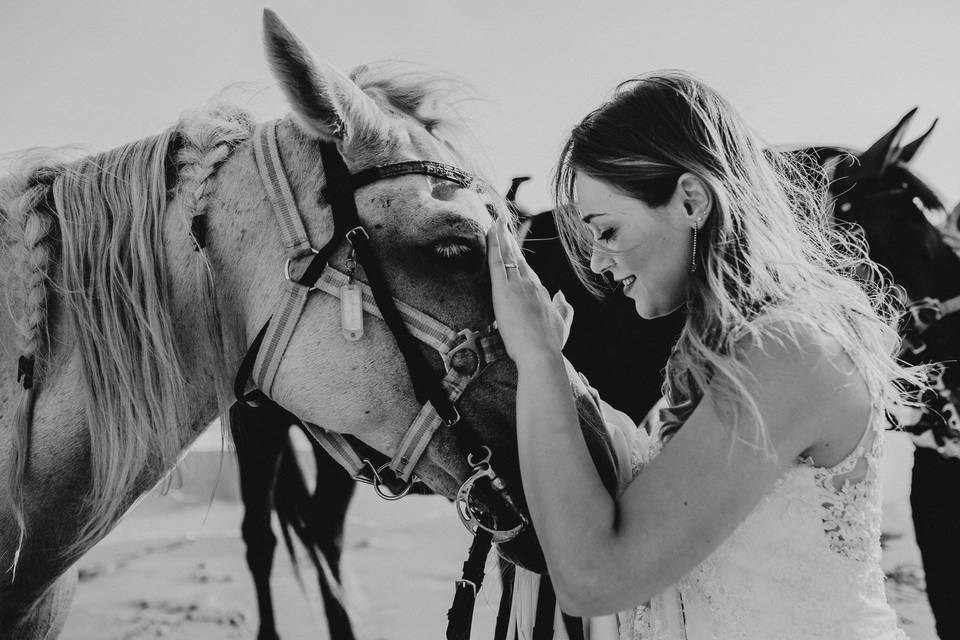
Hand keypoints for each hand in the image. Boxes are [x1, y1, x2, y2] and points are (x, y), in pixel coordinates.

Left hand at [487, 220, 569, 366]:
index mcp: (543, 293)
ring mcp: (518, 285)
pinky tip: (490, 231)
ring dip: (502, 237)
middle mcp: (531, 284)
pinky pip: (497, 262)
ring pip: (508, 255)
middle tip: (502, 224)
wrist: (541, 354)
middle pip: (518, 258)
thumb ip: (564, 308)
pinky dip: (494, 244)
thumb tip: (561, 294)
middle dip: (510, 241)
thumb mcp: (562, 324)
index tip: (514, 247)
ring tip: (496, 223)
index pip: (528, 271)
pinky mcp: (504, 290)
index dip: (519, 257)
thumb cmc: (550, 345)